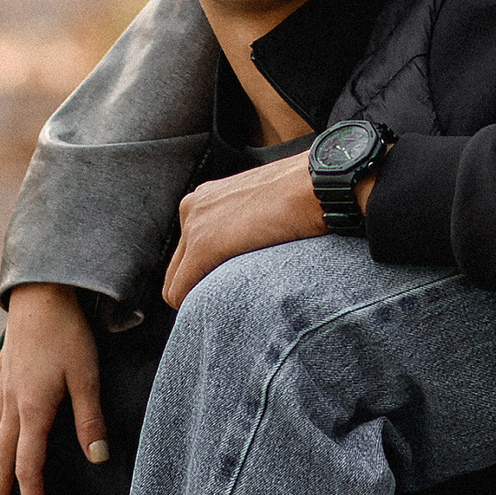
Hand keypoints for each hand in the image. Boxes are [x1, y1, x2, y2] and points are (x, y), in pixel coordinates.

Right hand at [0, 283, 105, 494]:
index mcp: (33, 410)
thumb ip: (90, 417)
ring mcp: (3, 389)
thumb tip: (98, 458)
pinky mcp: (3, 374)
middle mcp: (11, 405)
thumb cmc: (68, 332)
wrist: (41, 292)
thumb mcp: (87, 375)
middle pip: (2, 459)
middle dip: (1, 493)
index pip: (28, 467)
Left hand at [162, 149, 329, 309]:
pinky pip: (178, 291)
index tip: (234, 283)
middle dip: (199, 287)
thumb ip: (248, 224)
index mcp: (207, 197)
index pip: (189, 248)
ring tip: (234, 305)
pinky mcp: (203, 246)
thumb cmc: (306, 195)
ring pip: (176, 283)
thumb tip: (254, 245)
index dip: (209, 272)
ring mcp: (194, 225)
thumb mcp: (267, 205)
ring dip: (200, 297)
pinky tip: (225, 309)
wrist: (320, 185)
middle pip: (178, 266)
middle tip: (232, 301)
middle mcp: (193, 207)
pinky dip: (195, 306)